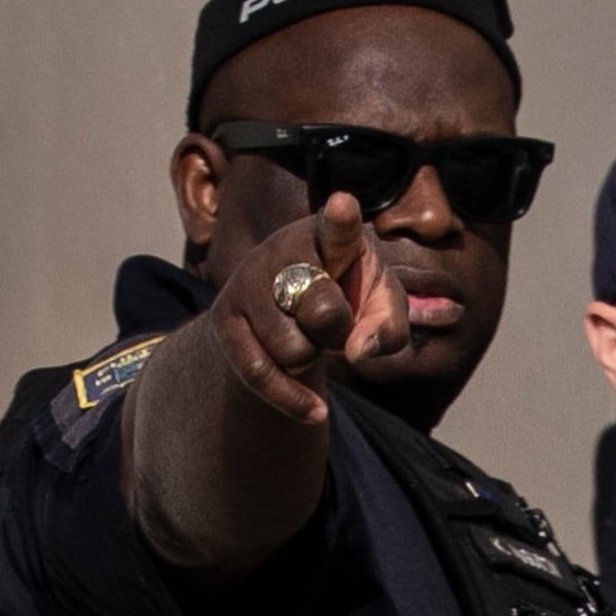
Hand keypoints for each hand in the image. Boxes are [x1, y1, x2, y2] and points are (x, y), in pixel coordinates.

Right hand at [217, 193, 394, 424]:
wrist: (293, 310)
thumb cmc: (351, 297)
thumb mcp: (385, 307)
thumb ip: (390, 327)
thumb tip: (360, 351)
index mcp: (331, 238)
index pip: (336, 228)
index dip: (340, 220)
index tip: (344, 205)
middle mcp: (282, 253)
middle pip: (323, 311)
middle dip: (339, 332)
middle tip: (336, 322)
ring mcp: (247, 285)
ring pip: (293, 348)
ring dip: (312, 357)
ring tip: (310, 337)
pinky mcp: (225, 322)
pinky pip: (259, 374)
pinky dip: (292, 399)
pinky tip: (315, 410)